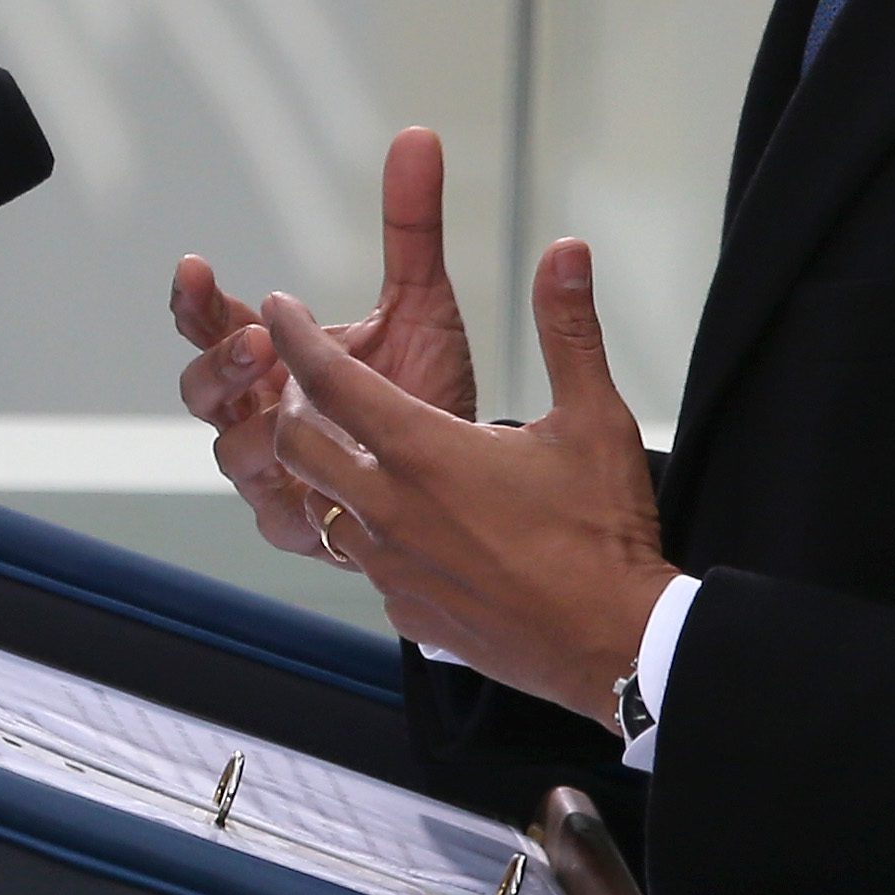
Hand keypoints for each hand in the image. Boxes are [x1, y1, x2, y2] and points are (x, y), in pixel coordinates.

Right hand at [172, 128, 474, 566]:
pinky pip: (273, 517)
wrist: (471, 477)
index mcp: (274, 357)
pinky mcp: (302, 524)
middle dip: (217, 364)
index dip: (196, 300)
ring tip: (286, 409)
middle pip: (200, 392)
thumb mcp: (422, 303)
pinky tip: (313, 483)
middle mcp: (261, 413)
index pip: (213, 322)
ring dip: (250, 429)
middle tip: (254, 343)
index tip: (195, 267)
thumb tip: (417, 135)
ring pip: (229, 454)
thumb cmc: (426, 389)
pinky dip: (286, 497)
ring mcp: (274, 471)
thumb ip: (410, 225)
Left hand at [262, 239, 676, 721]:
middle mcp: (389, 510)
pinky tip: (408, 524)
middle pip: (295, 446)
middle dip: (292, 406)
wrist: (613, 642)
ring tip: (360, 452)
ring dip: (329, 474)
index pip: (329, 380)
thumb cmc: (604, 532)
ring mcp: (390, 568)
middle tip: (314, 384)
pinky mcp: (405, 611)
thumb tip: (565, 251)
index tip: (280, 307)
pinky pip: (364, 563)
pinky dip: (369, 533)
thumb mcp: (593, 417)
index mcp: (423, 453)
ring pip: (324, 508)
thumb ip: (567, 328)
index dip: (296, 336)